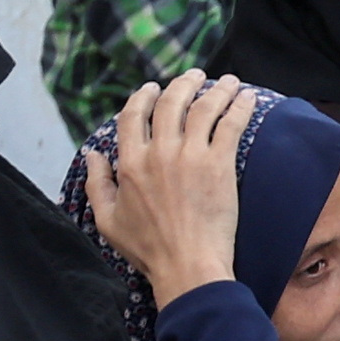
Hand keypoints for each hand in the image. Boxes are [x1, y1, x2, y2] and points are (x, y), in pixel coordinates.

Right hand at [80, 73, 261, 305]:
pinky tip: (247, 98)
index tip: (152, 88)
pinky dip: (239, 107)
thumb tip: (92, 154)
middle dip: (182, 84)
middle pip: (170, 104)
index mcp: (129, 164)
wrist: (187, 264)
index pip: (132, 116)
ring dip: (216, 89)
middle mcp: (158, 153)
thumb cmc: (148, 250)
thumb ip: (97, 184)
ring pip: (202, 108)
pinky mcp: (219, 165)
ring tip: (228, 81)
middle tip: (195, 75)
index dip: (143, 97)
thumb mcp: (108, 220)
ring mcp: (190, 157)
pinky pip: (230, 125)